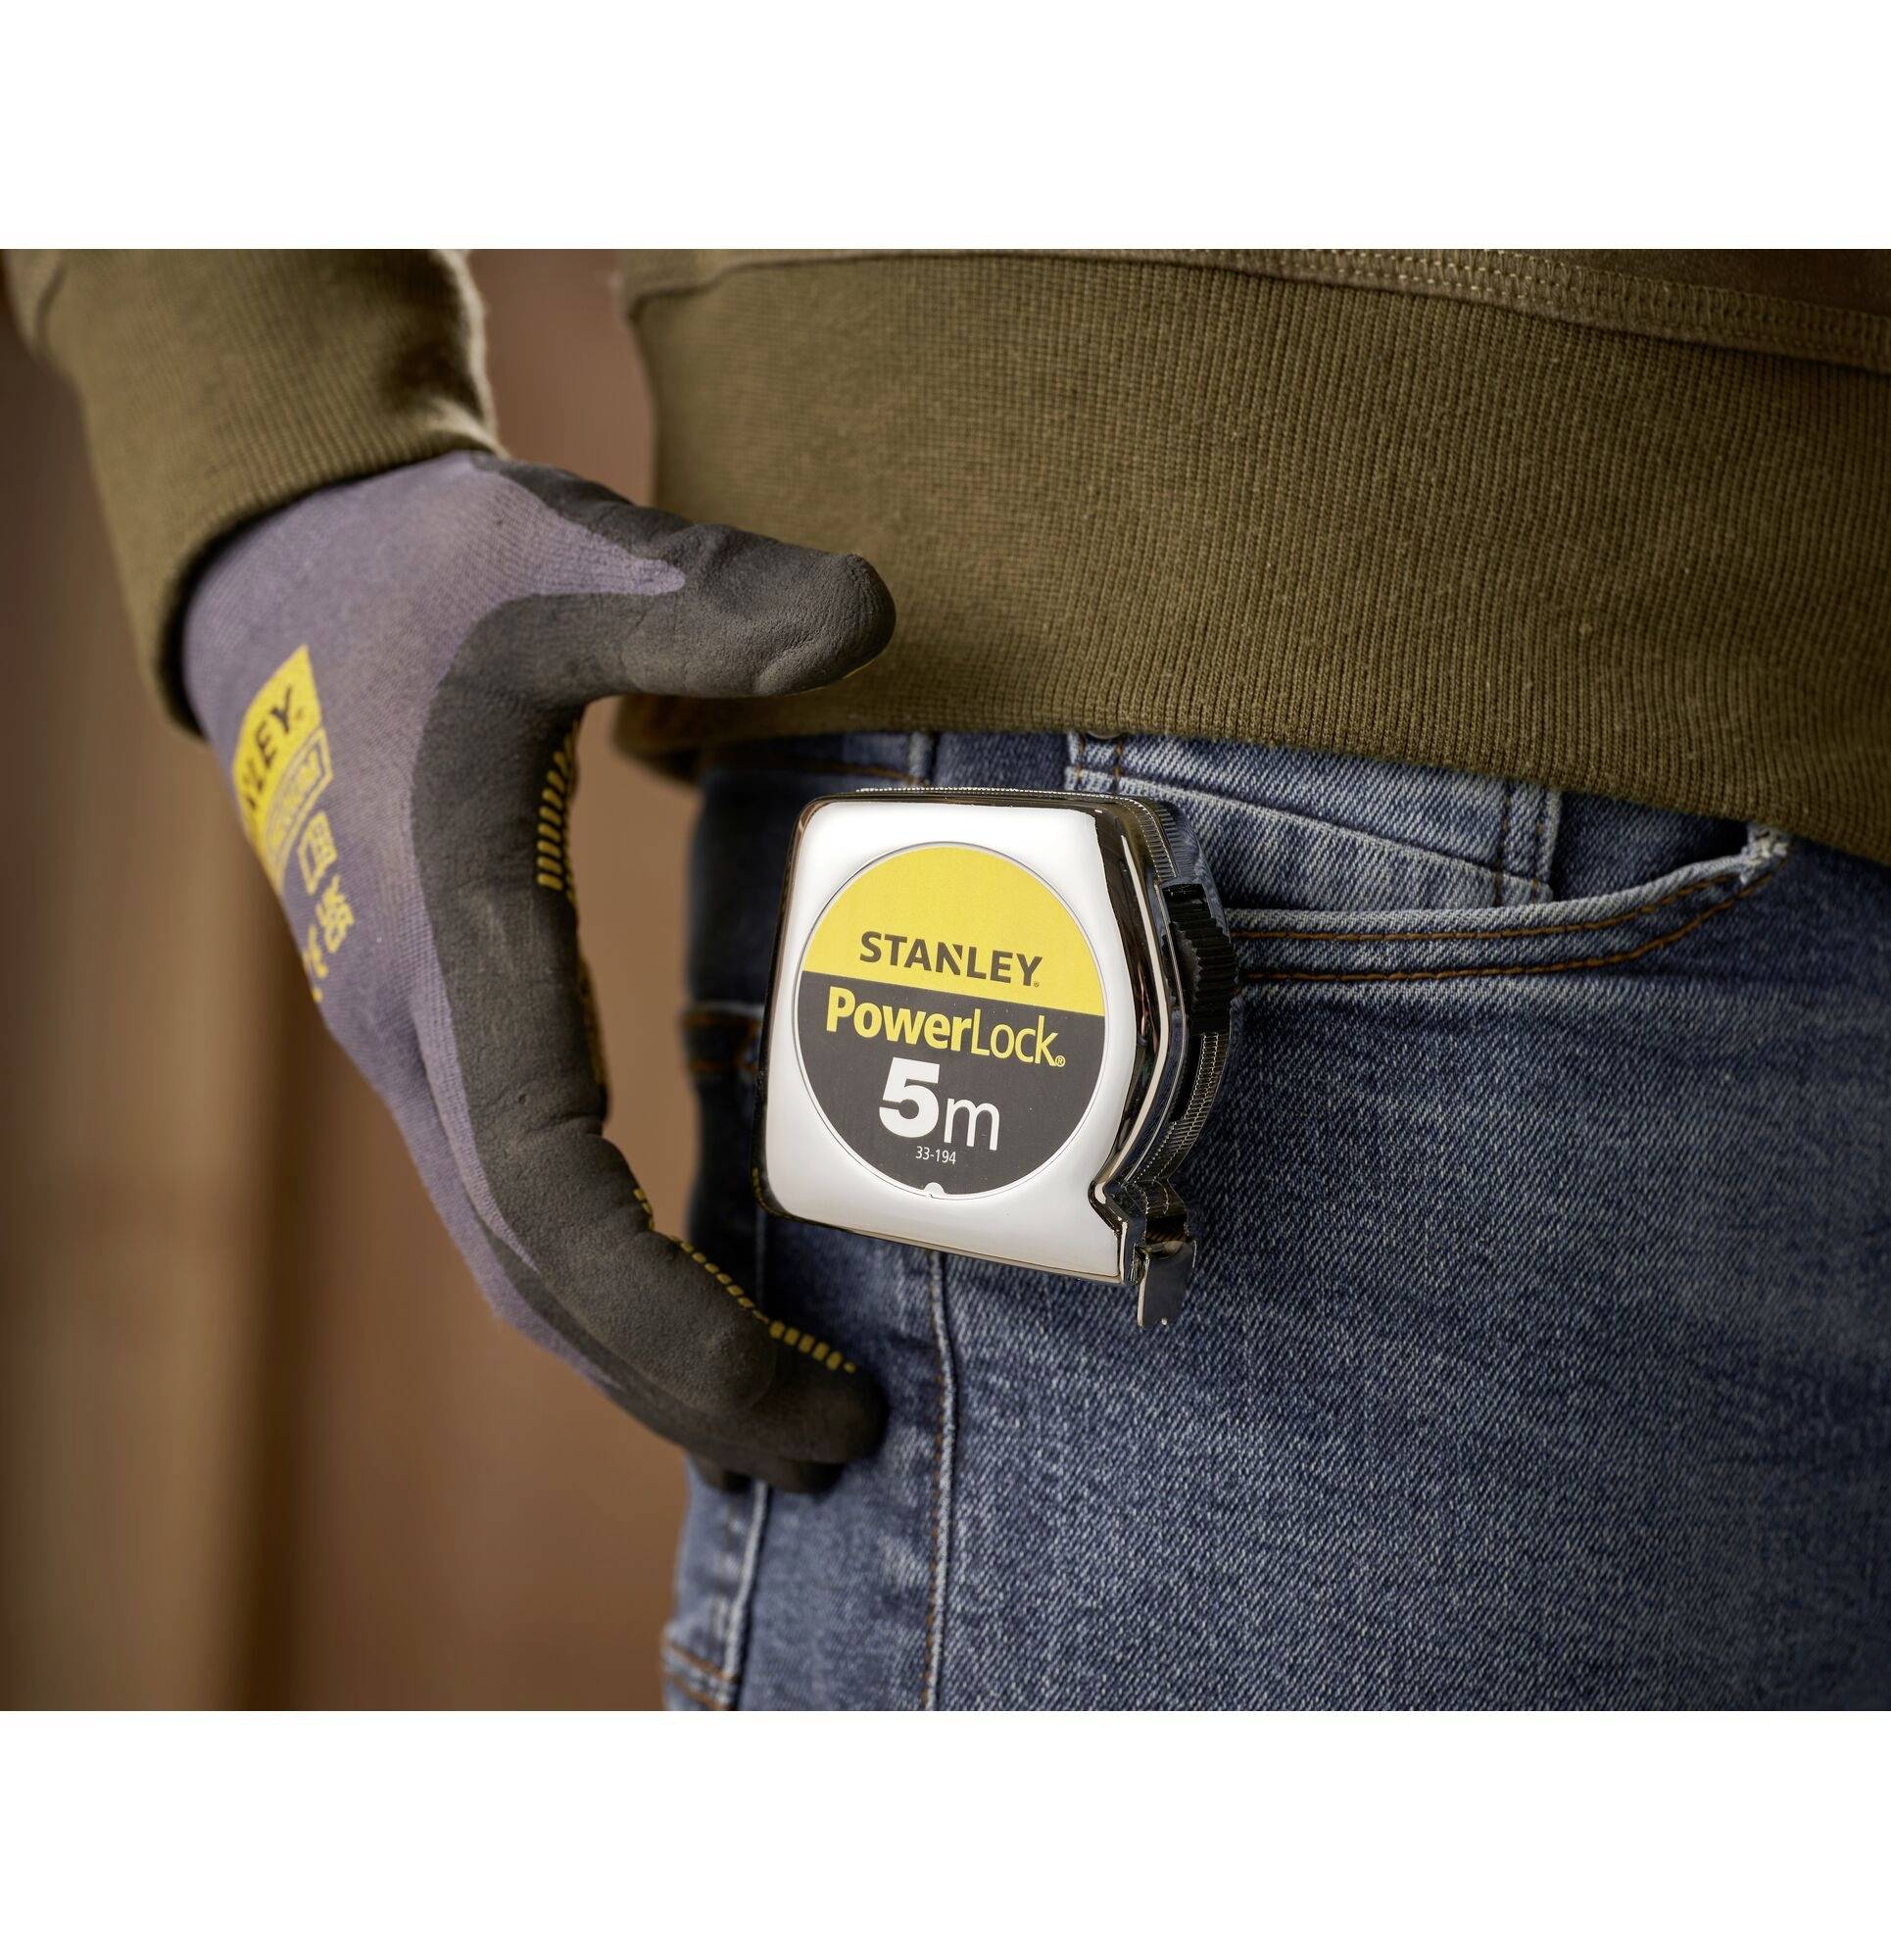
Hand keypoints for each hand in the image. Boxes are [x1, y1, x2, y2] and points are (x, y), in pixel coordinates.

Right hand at [184, 453, 891, 1489]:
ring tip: (780, 1414)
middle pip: (537, 1281)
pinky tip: (694, 1295)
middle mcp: (421, 1030)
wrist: (286, 571)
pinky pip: (518, 1199)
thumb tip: (869, 612)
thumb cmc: (428, 567)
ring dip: (640, 1355)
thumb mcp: (562, 553)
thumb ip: (706, 601)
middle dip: (682, 1384)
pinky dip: (605, 1280)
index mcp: (455, 950)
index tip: (813, 1397)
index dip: (680, 1329)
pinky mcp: (441, 1026)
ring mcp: (418, 1040)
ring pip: (514, 1258)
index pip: (558, 1209)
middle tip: (835, 1446)